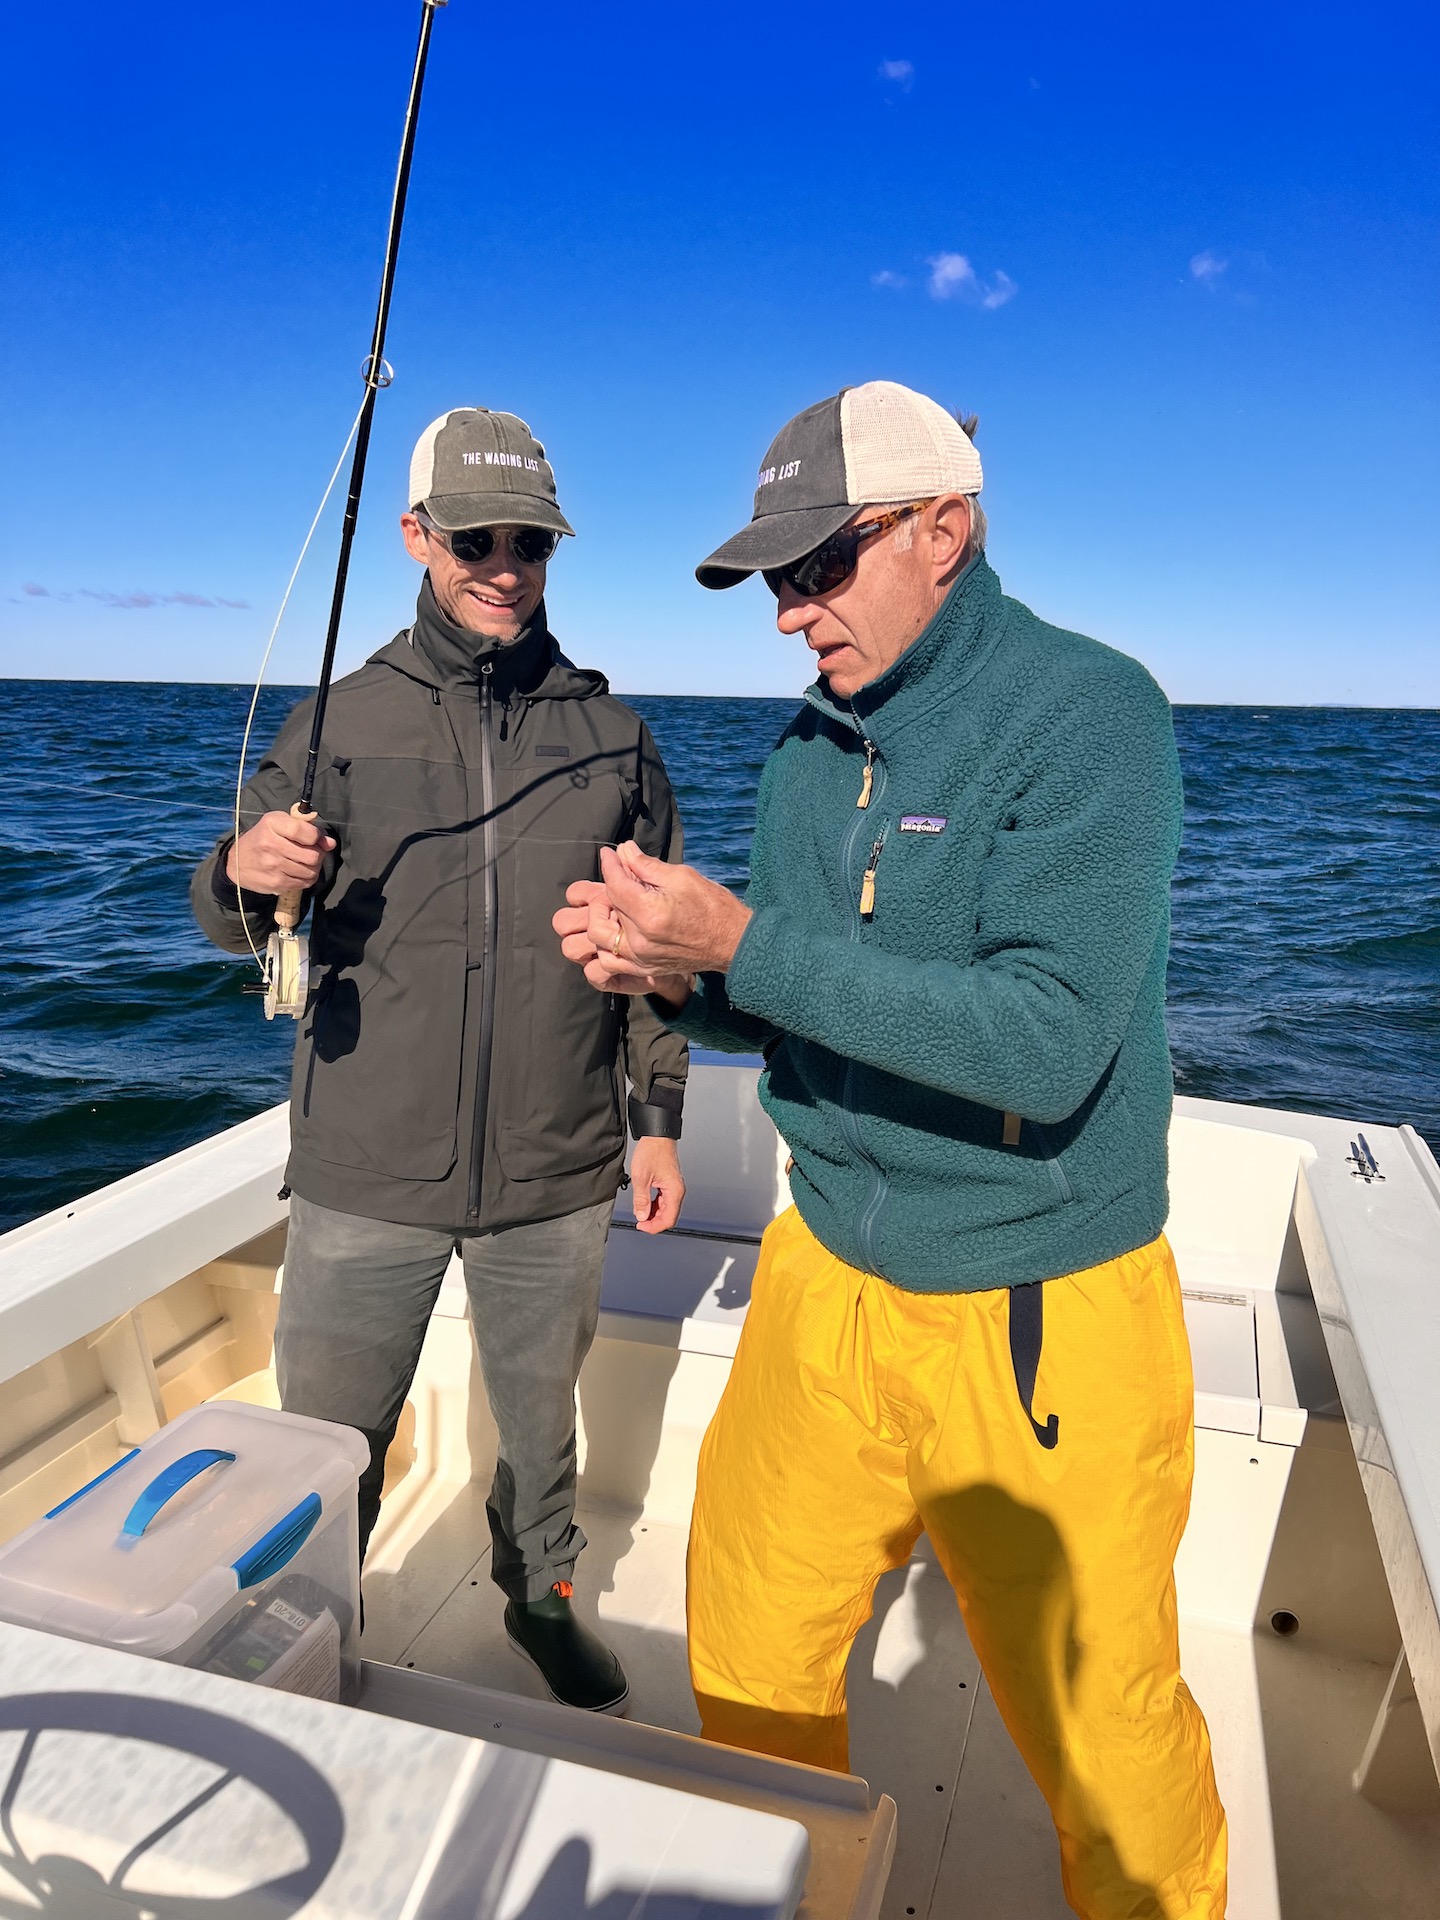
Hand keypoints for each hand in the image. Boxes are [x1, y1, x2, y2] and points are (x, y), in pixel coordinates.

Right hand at [226, 811, 335, 893]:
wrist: (236, 863)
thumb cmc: (263, 839)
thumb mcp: (279, 824)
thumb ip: (306, 829)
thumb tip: (330, 843)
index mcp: (272, 824)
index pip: (308, 832)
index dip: (317, 837)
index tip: (314, 839)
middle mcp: (271, 844)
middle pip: (313, 855)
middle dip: (318, 855)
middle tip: (311, 853)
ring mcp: (273, 865)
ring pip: (311, 871)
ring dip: (313, 868)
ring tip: (304, 863)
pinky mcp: (275, 882)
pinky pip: (304, 883)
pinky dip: (306, 879)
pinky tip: (298, 872)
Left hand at [570, 843, 751, 991]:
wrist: (732, 942)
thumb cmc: (713, 906)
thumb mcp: (682, 877)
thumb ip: (646, 865)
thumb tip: (623, 851)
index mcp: (650, 914)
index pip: (615, 885)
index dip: (610, 864)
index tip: (609, 853)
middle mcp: (640, 940)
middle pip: (608, 907)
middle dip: (611, 886)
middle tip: (622, 873)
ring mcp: (640, 959)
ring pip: (600, 936)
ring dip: (603, 916)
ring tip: (617, 903)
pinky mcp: (644, 969)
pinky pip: (610, 960)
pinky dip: (607, 944)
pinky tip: (619, 928)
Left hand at [629, 1136, 684, 1233]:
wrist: (657, 1136)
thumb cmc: (652, 1151)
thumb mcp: (641, 1177)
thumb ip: (641, 1199)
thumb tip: (642, 1216)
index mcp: (674, 1191)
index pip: (668, 1219)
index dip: (654, 1227)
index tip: (641, 1226)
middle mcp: (677, 1190)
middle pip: (668, 1216)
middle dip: (653, 1222)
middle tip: (639, 1221)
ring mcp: (674, 1187)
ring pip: (666, 1209)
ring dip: (653, 1214)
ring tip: (640, 1212)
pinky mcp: (669, 1183)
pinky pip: (664, 1200)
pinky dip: (655, 1205)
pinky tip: (645, 1203)